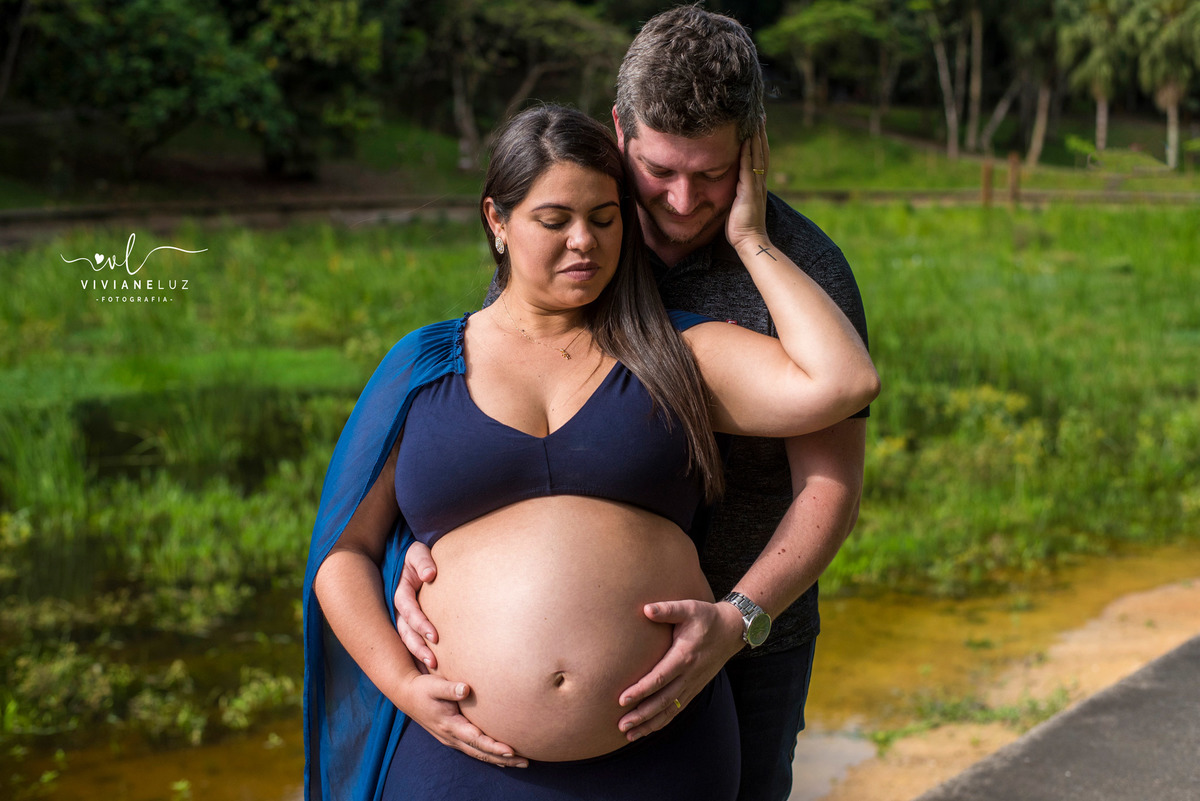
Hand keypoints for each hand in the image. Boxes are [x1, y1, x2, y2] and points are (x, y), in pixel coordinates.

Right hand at [394, 540, 439, 668]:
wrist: (413, 560)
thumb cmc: (417, 557)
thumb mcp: (418, 553)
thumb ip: (423, 562)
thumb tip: (429, 575)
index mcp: (400, 592)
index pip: (408, 610)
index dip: (420, 623)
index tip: (435, 636)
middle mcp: (398, 608)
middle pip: (405, 632)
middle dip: (418, 648)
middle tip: (433, 663)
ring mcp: (402, 617)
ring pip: (406, 640)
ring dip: (417, 655)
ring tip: (432, 668)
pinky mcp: (408, 623)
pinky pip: (411, 640)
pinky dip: (417, 655)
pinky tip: (429, 670)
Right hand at [400, 672, 526, 767]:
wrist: (406, 694)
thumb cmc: (423, 688)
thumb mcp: (434, 685)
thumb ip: (450, 688)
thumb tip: (466, 689)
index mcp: (450, 725)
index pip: (476, 739)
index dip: (493, 746)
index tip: (511, 750)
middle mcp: (452, 736)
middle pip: (481, 752)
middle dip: (503, 759)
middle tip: (525, 762)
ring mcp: (452, 739)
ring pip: (478, 753)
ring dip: (498, 759)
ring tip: (520, 762)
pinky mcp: (453, 736)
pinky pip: (474, 749)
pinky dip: (489, 754)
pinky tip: (501, 757)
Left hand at [616, 599, 744, 740]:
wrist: (732, 630)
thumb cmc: (706, 617)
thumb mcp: (689, 608)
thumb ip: (667, 609)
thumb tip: (646, 609)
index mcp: (684, 656)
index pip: (660, 677)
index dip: (641, 690)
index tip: (622, 699)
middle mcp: (689, 675)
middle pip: (663, 700)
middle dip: (642, 714)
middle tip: (622, 725)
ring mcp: (693, 684)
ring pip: (670, 710)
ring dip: (650, 723)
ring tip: (629, 734)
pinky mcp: (694, 688)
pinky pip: (677, 709)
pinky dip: (662, 721)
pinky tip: (647, 729)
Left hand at [725, 120, 769, 251]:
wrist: (750, 242)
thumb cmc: (741, 228)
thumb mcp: (738, 205)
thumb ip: (737, 193)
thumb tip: (730, 187)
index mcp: (757, 185)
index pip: (759, 157)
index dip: (759, 140)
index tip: (757, 124)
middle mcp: (759, 182)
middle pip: (762, 151)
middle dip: (760, 132)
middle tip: (760, 113)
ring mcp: (756, 185)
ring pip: (758, 155)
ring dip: (757, 136)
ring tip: (756, 119)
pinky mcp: (749, 191)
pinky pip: (748, 167)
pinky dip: (748, 152)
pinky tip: (746, 139)